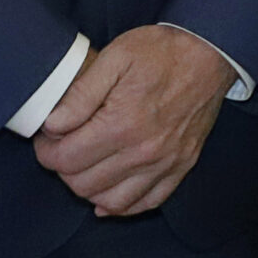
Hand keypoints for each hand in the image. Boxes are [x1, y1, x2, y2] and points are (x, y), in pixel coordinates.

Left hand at [33, 25, 232, 215]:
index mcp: (123, 124)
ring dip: (89, 189)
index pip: (66, 159)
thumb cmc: (163, 51)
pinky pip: (147, 203)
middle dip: (64, 169)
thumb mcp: (115, 57)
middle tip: (64, 148)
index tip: (47, 139)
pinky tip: (110, 192)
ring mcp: (165, 162)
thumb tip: (52, 126)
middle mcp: (144, 151)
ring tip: (85, 166)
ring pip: (111, 202)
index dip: (46, 152)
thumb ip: (80, 94)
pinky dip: (123, 206)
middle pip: (83, 184)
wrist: (211, 52)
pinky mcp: (181, 166)